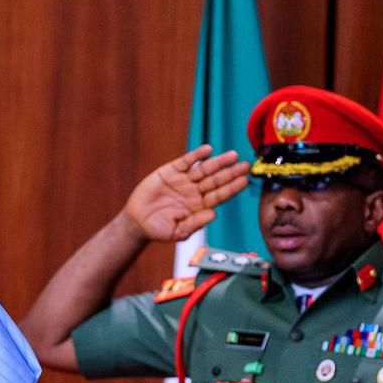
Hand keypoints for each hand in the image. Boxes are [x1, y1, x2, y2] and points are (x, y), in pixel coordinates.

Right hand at [123, 145, 250, 241]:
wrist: (137, 221)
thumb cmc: (159, 229)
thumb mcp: (177, 232)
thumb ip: (195, 223)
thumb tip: (213, 214)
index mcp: (200, 206)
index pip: (220, 195)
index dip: (232, 188)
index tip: (244, 181)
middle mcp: (195, 191)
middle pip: (217, 180)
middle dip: (231, 172)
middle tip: (245, 165)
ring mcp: (184, 180)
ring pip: (205, 169)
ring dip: (219, 162)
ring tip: (232, 155)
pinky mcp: (171, 171)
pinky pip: (186, 161)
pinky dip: (196, 155)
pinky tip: (207, 150)